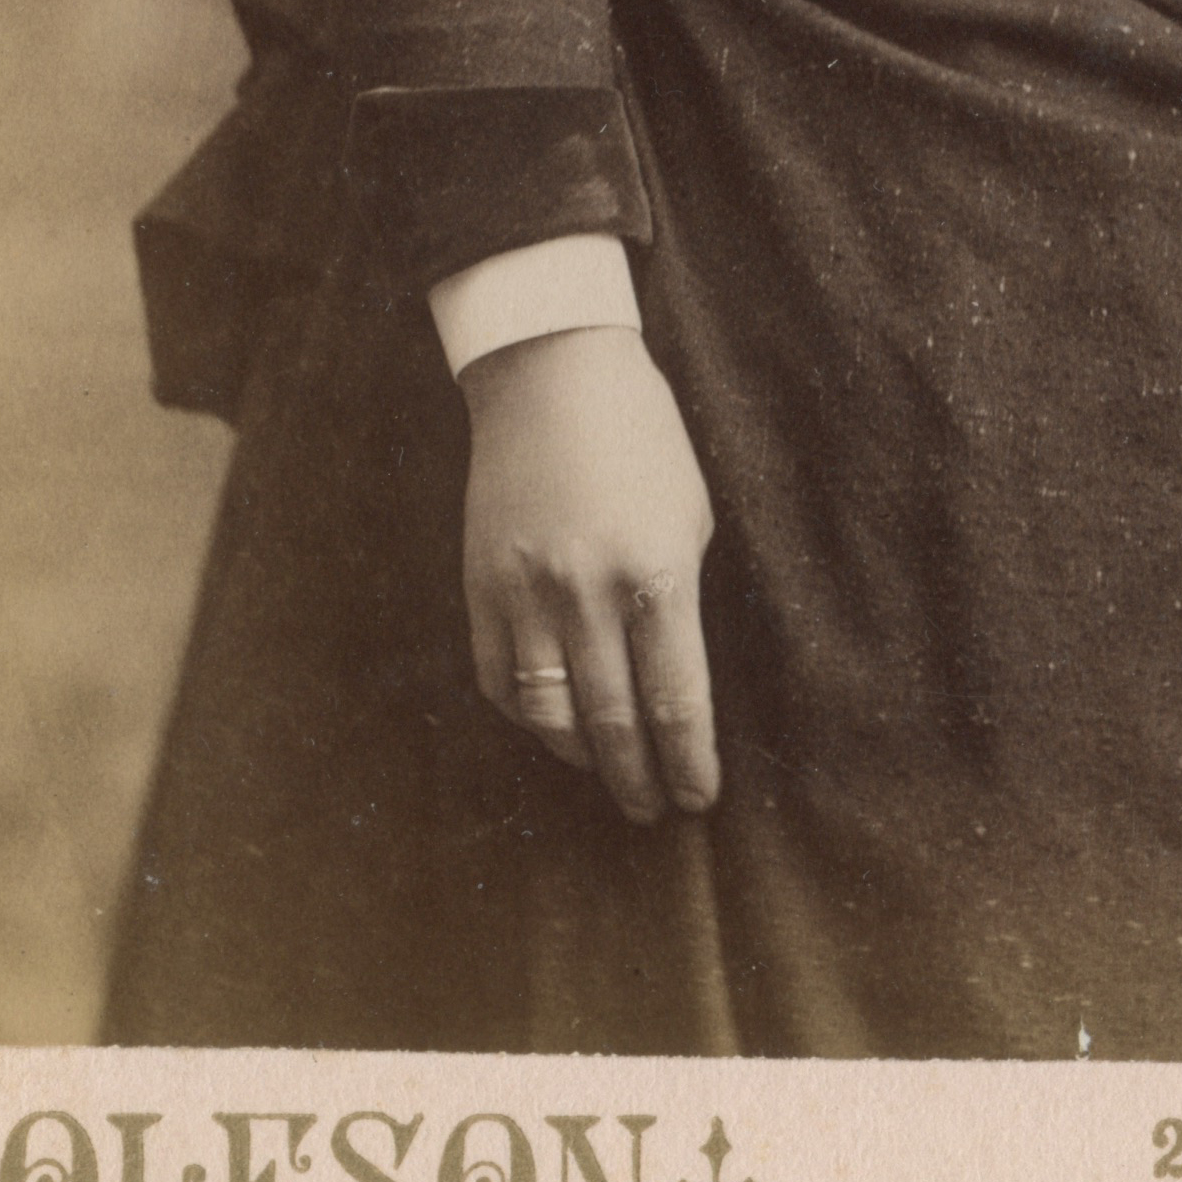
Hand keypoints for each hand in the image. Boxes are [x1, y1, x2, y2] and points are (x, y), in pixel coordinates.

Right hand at [459, 322, 719, 823]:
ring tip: (608, 778)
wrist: (551, 372)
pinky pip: (501, 679)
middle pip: (614, 722)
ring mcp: (525, 592)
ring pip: (550, 715)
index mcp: (655, 573)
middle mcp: (587, 593)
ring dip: (583, 760)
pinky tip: (554, 727)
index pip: (675, 701)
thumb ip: (678, 600)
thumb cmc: (642, 437)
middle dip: (639, 778)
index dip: (689, 761)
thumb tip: (673, 682)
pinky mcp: (480, 586)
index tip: (700, 797)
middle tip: (655, 809)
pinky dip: (528, 716)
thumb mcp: (689, 515)